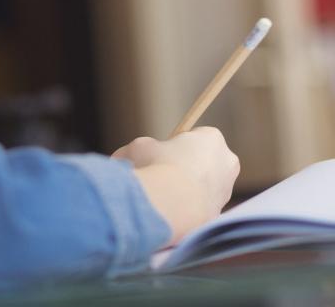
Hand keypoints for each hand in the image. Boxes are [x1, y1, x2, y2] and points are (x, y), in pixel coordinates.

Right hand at [113, 127, 239, 241]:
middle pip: (205, 161)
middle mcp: (227, 162)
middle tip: (163, 172)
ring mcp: (226, 191)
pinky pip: (199, 208)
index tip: (164, 151)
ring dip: (187, 189)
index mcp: (212, 138)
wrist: (170, 205)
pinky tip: (169, 211)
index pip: (198, 136)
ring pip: (204, 186)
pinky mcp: (219, 215)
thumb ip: (141, 150)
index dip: (179, 144)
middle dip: (187, 167)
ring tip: (162, 194)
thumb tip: (124, 159)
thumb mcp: (140, 147)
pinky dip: (186, 209)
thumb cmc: (156, 166)